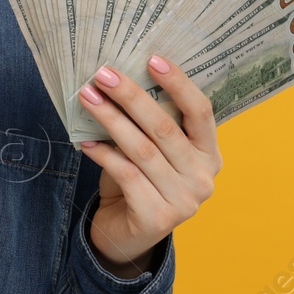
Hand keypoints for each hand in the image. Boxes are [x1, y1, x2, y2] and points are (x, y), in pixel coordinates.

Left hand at [76, 55, 220, 274]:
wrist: (126, 235)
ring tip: (87, 98)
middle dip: (131, 96)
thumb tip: (117, 79)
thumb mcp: (151, 151)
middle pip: (165, 127)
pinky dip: (103, 154)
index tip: (152, 58)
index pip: (200, 111)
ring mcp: (185, 201)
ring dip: (110, 119)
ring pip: (142, 149)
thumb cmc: (138, 182)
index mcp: (209, 155)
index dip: (178, 83)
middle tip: (102, 74)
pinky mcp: (158, 217)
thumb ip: (148, 125)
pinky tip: (84, 141)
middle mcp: (204, 178)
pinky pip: (126, 174)